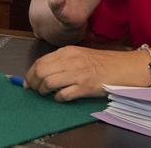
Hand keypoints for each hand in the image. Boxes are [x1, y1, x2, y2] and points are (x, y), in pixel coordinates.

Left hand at [25, 46, 143, 100]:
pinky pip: (63, 94)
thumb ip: (62, 61)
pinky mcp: (85, 87)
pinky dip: (58, 98)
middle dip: (33, 82)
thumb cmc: (102, 62)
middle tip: (34, 90)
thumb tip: (42, 71)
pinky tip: (60, 98)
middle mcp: (70, 60)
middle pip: (41, 71)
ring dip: (43, 90)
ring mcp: (77, 74)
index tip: (28, 82)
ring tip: (46, 93)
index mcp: (67, 51)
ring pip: (48, 82)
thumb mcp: (79, 55)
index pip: (40, 61)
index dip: (30, 73)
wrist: (123, 68)